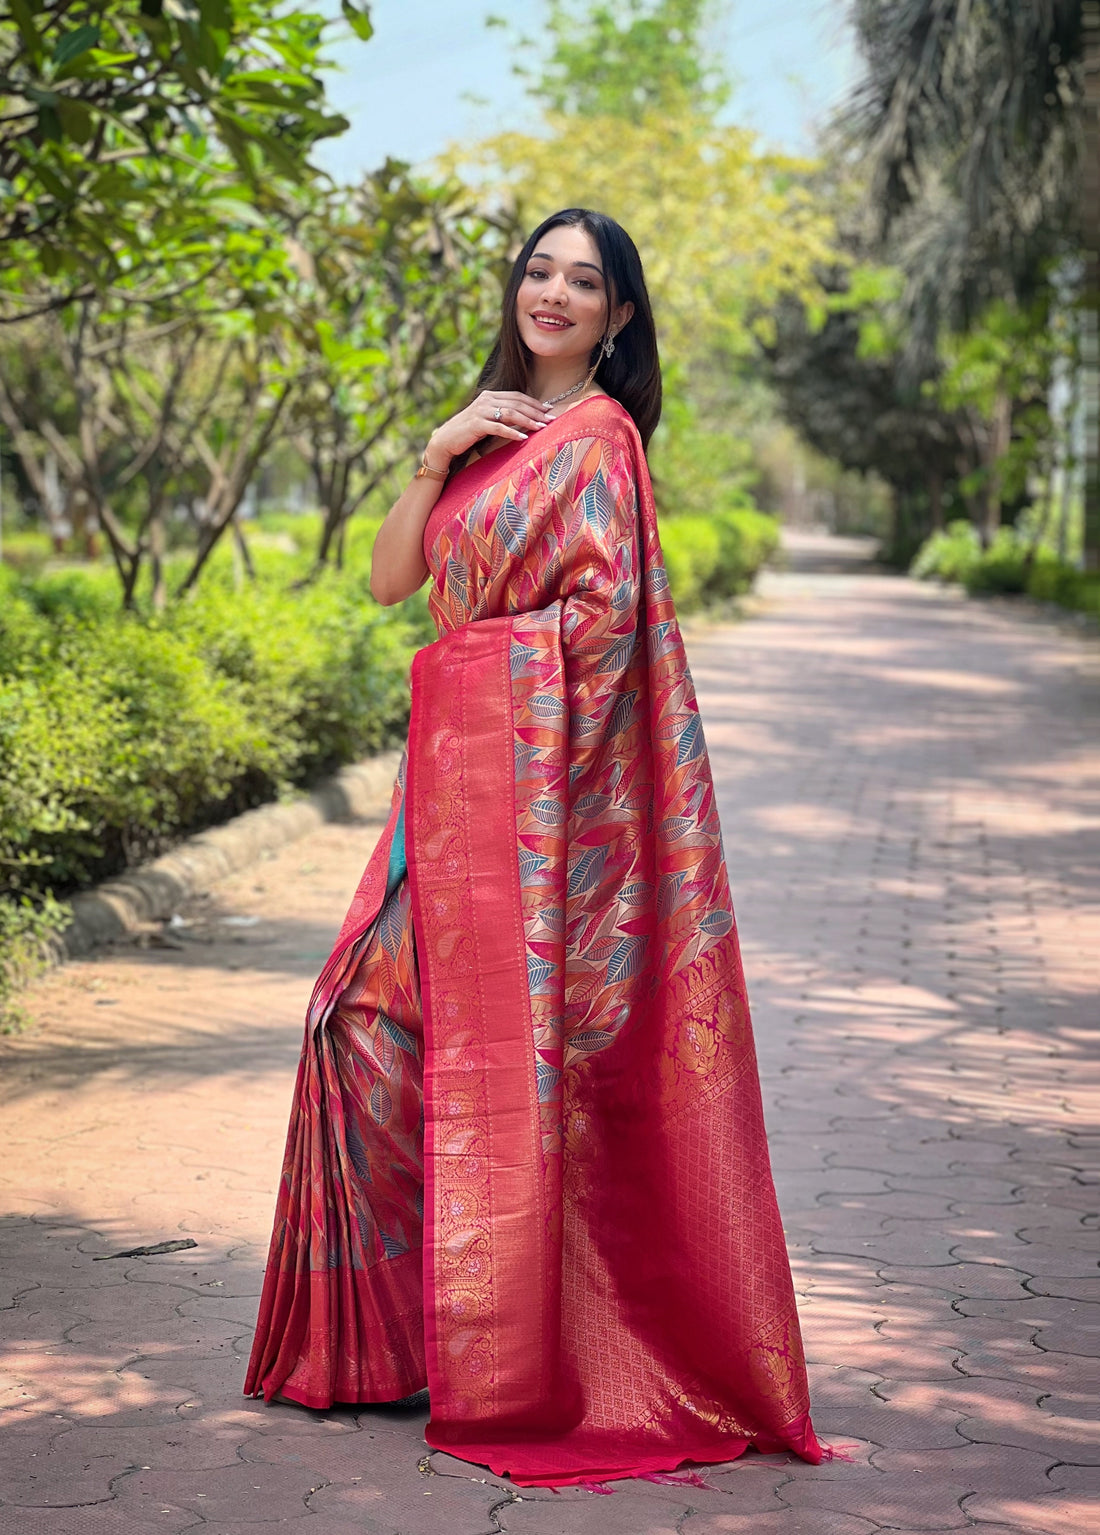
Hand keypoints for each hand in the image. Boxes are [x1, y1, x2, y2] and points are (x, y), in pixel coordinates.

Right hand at [427, 390, 553, 464]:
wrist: (446, 441)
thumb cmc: (468, 432)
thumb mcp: (487, 419)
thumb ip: (502, 415)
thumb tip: (524, 419)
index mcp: (490, 395)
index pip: (517, 396)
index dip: (534, 403)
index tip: (549, 409)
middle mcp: (486, 400)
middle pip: (517, 403)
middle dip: (536, 412)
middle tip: (551, 419)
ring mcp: (481, 411)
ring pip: (510, 413)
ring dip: (528, 421)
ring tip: (541, 428)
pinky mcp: (476, 424)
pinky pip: (499, 427)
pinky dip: (512, 432)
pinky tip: (523, 437)